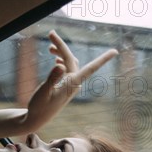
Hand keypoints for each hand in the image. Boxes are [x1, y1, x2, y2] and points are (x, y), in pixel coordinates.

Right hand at [0, 30, 117, 143]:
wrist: (36, 118)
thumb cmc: (39, 107)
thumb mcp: (43, 92)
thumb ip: (52, 78)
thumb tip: (61, 64)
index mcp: (72, 84)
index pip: (90, 68)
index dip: (102, 59)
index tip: (115, 51)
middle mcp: (74, 83)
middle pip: (71, 59)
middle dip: (61, 46)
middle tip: (50, 33)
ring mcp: (70, 84)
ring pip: (69, 62)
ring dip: (61, 52)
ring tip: (49, 47)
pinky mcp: (65, 85)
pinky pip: (67, 68)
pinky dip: (61, 59)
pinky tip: (55, 59)